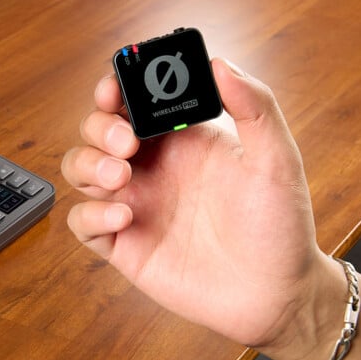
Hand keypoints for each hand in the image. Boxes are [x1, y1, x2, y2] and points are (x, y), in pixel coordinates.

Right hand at [62, 58, 335, 351]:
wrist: (275, 295)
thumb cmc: (279, 228)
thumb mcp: (276, 161)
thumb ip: (255, 107)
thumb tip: (222, 63)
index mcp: (182, 141)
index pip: (134, 102)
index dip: (116, 89)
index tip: (116, 86)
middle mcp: (152, 169)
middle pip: (98, 131)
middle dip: (100, 126)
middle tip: (127, 142)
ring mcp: (135, 204)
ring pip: (81, 169)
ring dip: (88, 163)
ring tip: (120, 175)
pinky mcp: (123, 245)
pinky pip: (83, 221)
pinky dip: (91, 213)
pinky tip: (124, 216)